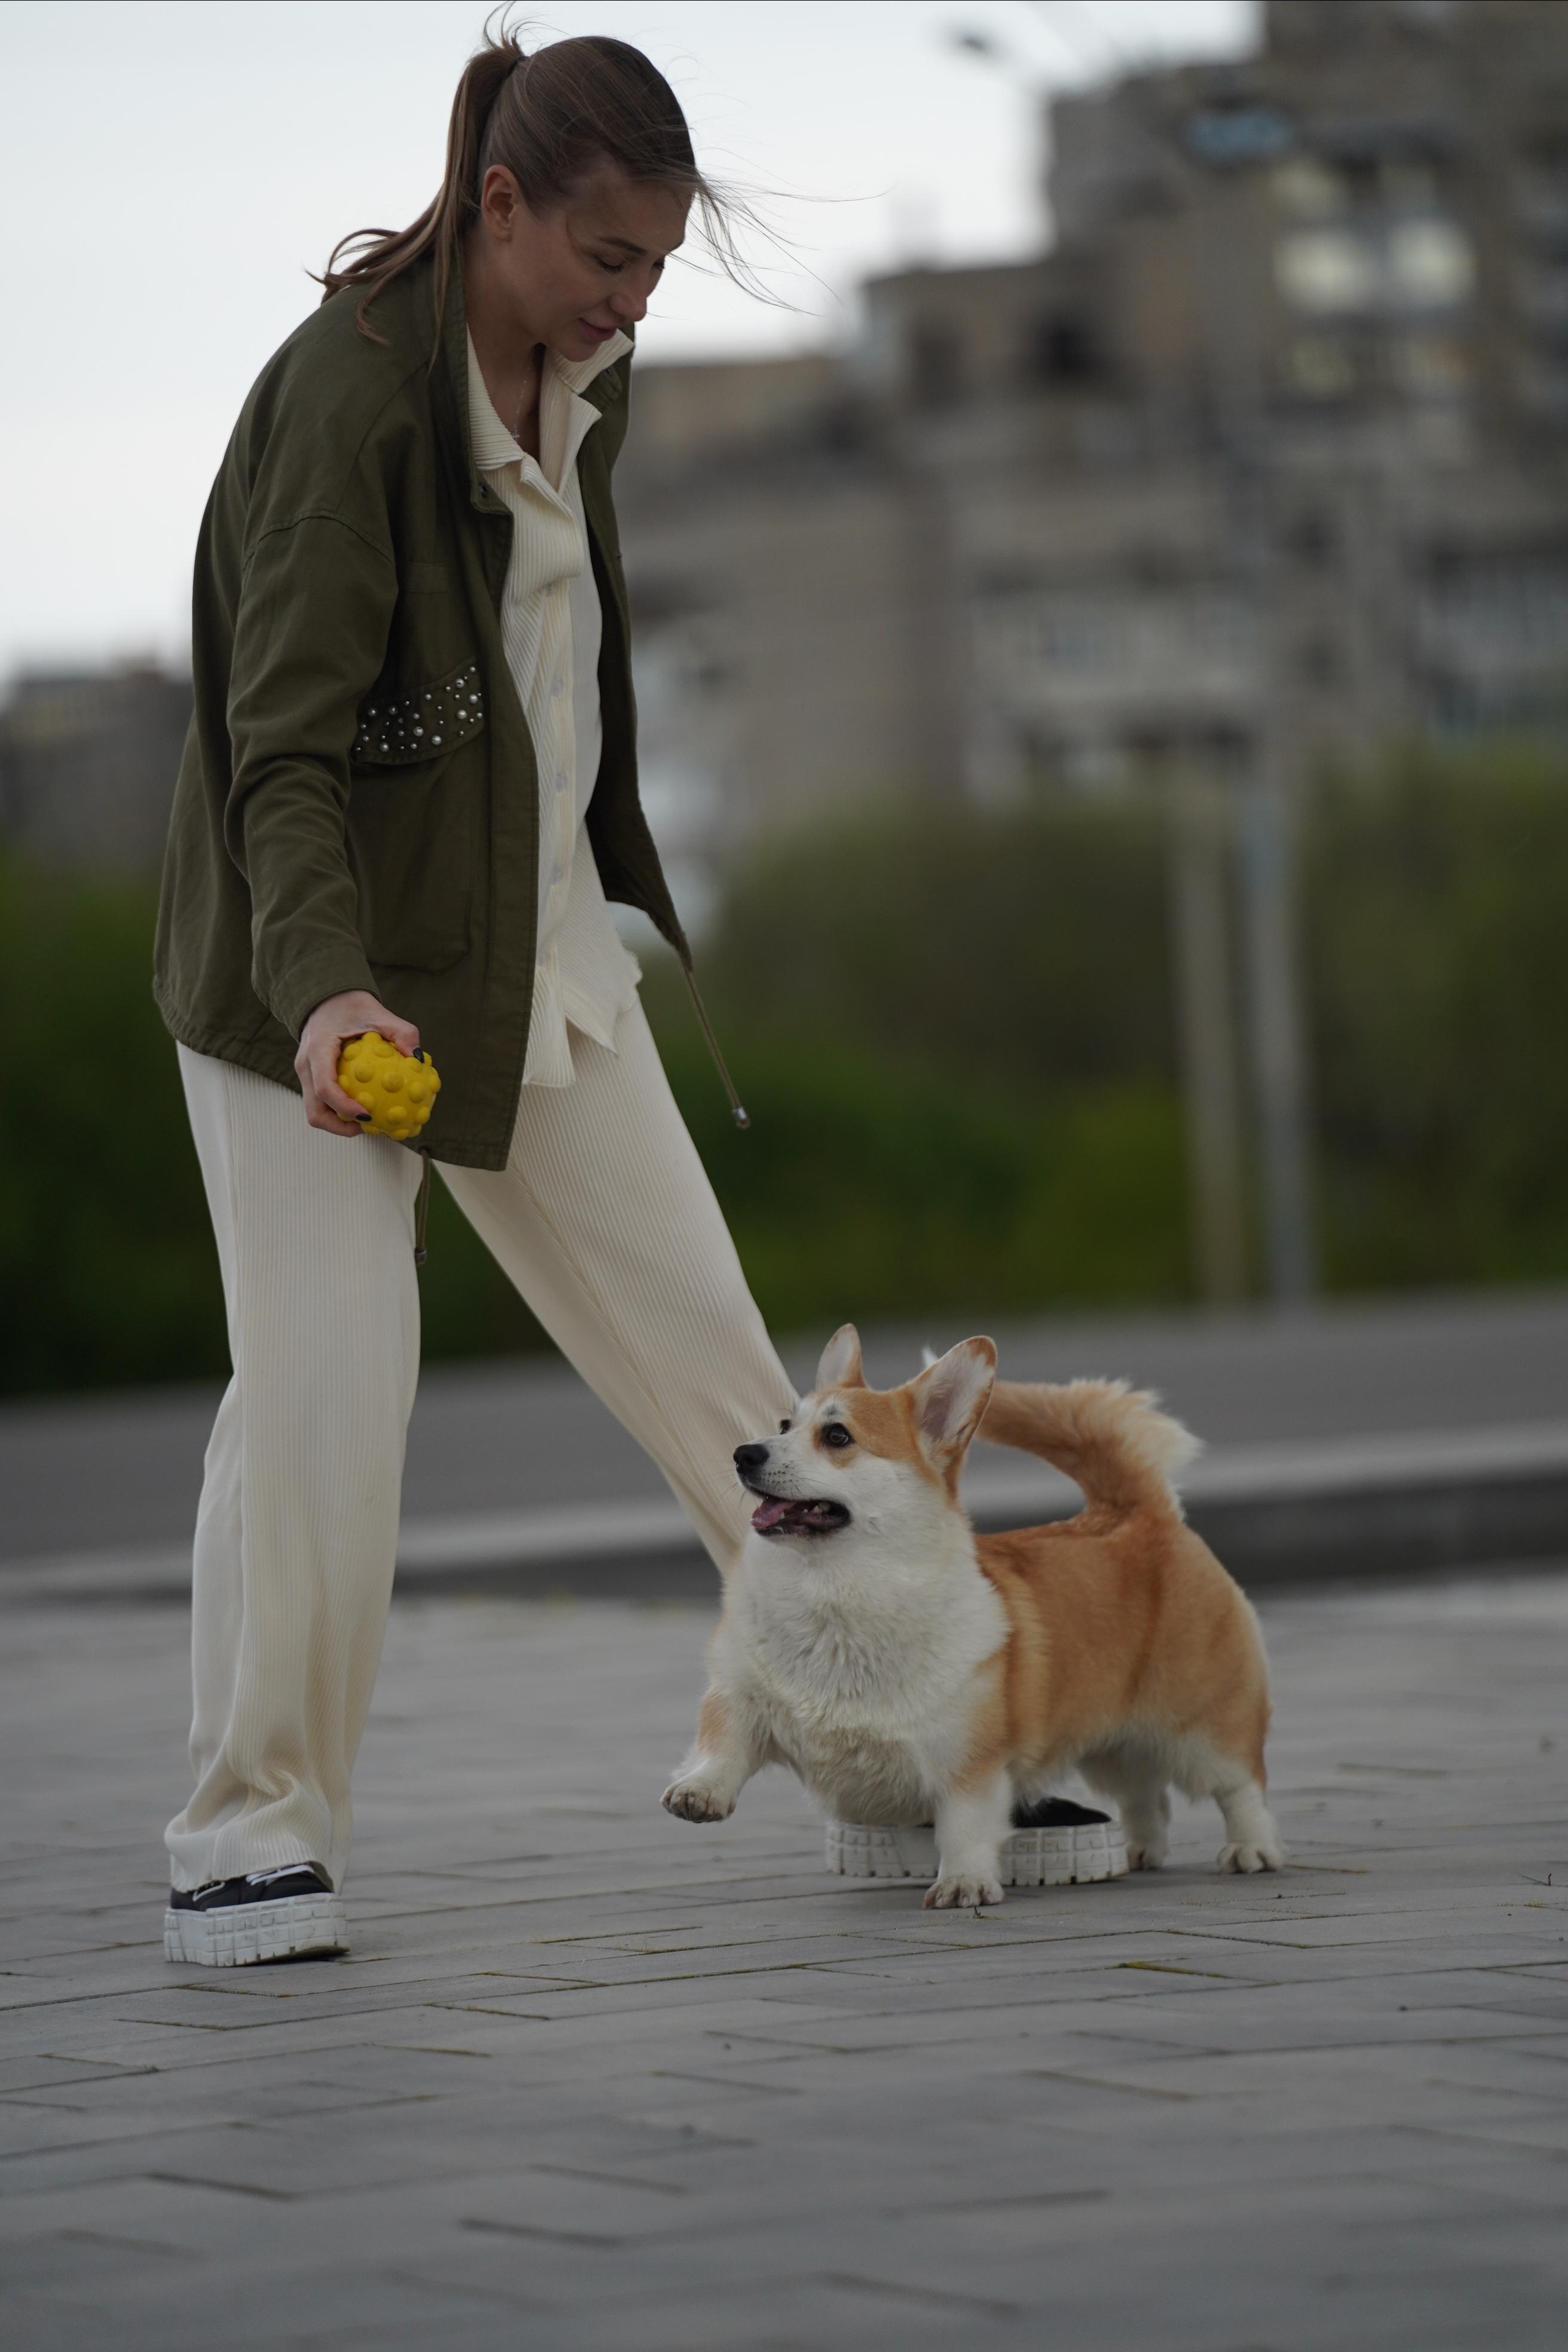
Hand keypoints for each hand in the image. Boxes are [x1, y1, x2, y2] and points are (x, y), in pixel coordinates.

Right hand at [295, 990, 420, 1137]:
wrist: (324, 998)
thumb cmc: (351, 1005)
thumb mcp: (378, 1012)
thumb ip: (401, 1032)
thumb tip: (418, 1059)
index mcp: (318, 1049)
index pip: (325, 1088)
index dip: (344, 1108)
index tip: (368, 1115)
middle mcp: (305, 1065)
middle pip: (315, 1110)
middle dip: (340, 1126)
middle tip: (368, 1125)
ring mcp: (305, 1073)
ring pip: (316, 1111)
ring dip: (339, 1122)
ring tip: (367, 1122)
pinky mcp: (310, 1077)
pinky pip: (322, 1101)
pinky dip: (340, 1110)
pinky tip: (365, 1108)